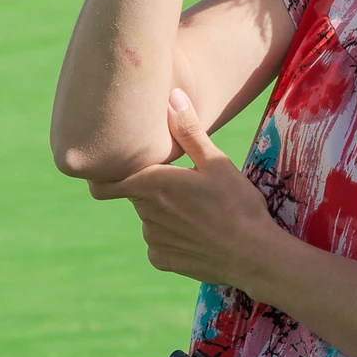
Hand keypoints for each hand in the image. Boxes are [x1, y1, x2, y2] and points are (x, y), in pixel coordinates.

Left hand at [116, 89, 282, 288]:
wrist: (253, 256)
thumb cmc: (237, 204)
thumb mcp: (217, 162)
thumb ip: (189, 131)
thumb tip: (172, 96)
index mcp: (151, 185)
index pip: (103, 184)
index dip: (105, 175)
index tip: (117, 167)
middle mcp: (145, 214)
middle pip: (136, 194)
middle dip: (152, 187)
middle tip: (184, 183)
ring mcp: (153, 240)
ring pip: (149, 218)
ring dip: (164, 212)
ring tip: (199, 210)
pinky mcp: (162, 260)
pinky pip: (159, 243)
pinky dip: (173, 236)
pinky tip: (199, 233)